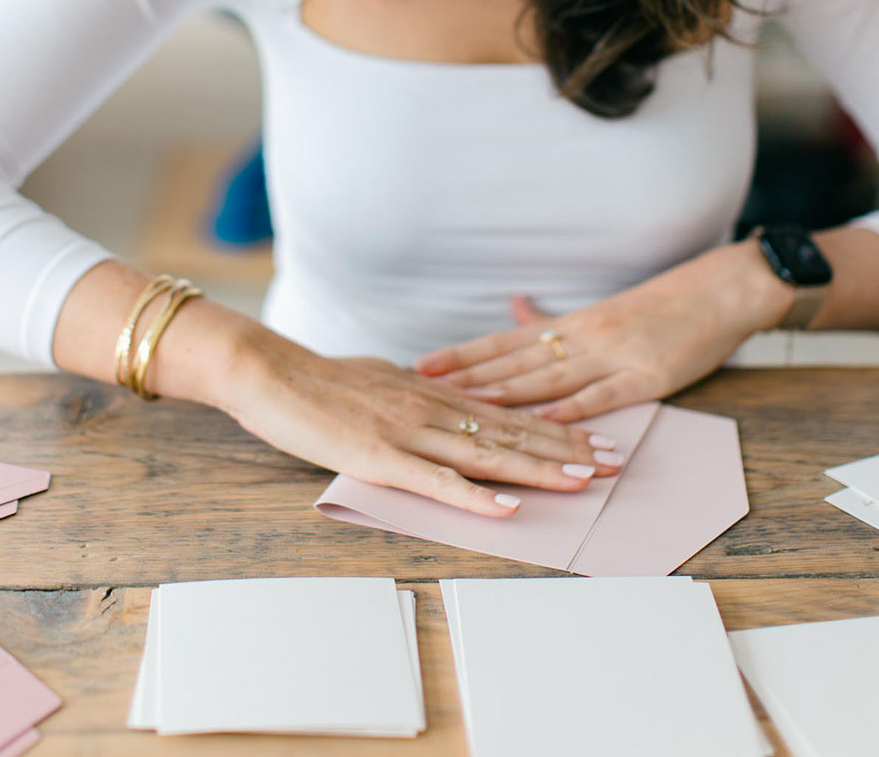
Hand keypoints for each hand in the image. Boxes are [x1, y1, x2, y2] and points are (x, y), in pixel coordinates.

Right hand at [222, 332, 624, 517]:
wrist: (271, 372)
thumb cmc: (319, 379)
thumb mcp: (378, 376)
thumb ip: (412, 390)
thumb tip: (434, 393)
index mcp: (430, 391)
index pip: (504, 411)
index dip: (551, 426)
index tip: (591, 437)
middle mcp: (430, 407)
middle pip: (508, 430)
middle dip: (563, 448)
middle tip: (611, 462)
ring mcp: (408, 431)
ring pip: (484, 453)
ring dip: (536, 468)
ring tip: (581, 481)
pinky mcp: (379, 457)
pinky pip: (435, 480)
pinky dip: (472, 496)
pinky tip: (505, 508)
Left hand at [413, 240, 793, 422]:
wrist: (716, 293)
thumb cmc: (656, 305)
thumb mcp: (596, 311)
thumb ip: (552, 319)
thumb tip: (514, 308)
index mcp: (568, 326)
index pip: (502, 343)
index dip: (462, 354)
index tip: (423, 363)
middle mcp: (580, 339)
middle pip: (514, 361)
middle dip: (467, 374)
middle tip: (424, 383)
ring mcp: (611, 357)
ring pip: (549, 378)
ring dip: (506, 391)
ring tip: (467, 401)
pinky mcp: (645, 376)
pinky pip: (601, 395)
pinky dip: (571, 409)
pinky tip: (543, 420)